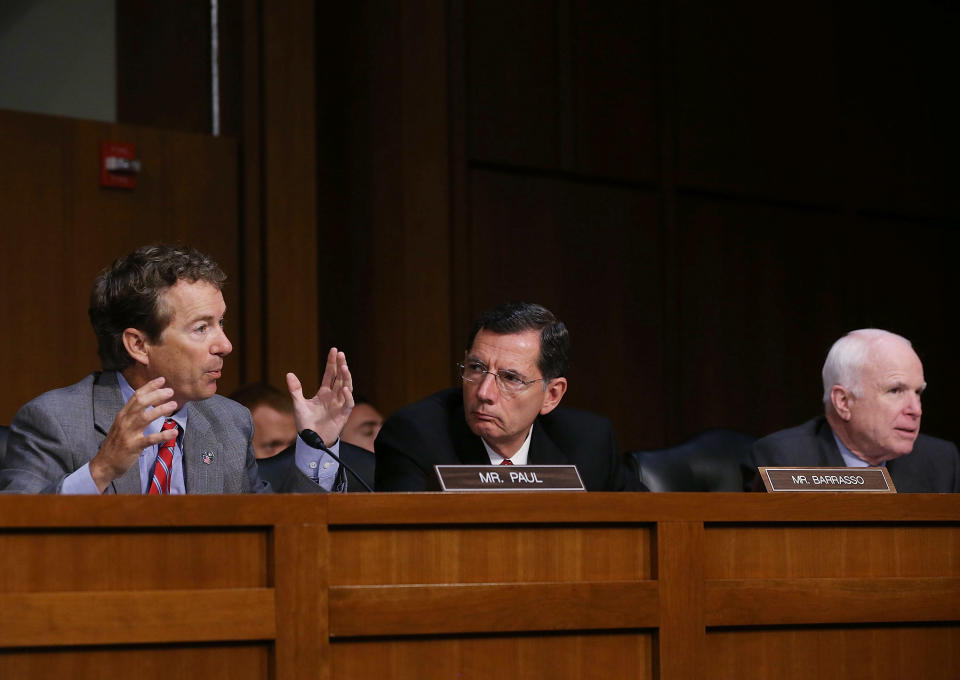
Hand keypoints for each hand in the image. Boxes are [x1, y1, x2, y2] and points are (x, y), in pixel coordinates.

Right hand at [89, 377, 177, 492]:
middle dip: (156, 395)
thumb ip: (134, 414)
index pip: (136, 396)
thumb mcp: (123, 425)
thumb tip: (149, 402)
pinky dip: (162, 435)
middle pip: (141, 403)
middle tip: (171, 391)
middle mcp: (125, 421)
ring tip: (174, 405)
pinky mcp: (133, 446)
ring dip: (160, 410)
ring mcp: (129, 433)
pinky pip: (149, 439)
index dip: (149, 387)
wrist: (104, 464)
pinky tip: (173, 432)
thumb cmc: (117, 443)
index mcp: (123, 415)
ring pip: (145, 417)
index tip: (162, 380)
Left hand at [286, 347, 354, 445]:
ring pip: (346, 387)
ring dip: (346, 377)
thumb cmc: (305, 423)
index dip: (332, 362)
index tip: (334, 350)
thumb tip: (289, 373)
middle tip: (341, 354)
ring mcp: (339, 404)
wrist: (311, 440)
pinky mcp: (343, 414)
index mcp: (324, 392)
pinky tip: (344, 389)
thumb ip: (295, 389)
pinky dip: (347, 396)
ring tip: (344, 367)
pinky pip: (348, 403)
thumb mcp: (298, 404)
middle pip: (339, 377)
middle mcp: (333, 396)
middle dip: (340, 365)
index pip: (330, 374)